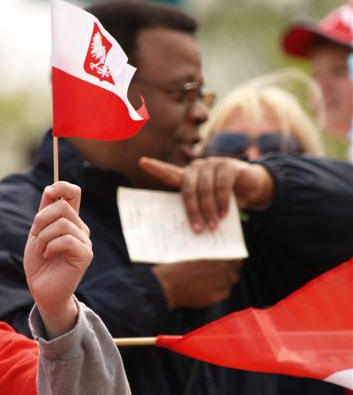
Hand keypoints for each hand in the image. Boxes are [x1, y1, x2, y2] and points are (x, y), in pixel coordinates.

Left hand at [24, 182, 92, 337]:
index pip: (74, 193)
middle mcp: (80, 229)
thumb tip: (50, 188)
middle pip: (63, 206)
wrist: (42, 290)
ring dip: (44, 236)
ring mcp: (84, 242)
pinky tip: (48, 255)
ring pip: (63, 223)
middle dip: (42, 219)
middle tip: (36, 236)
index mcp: (70, 221)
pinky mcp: (85, 255)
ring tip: (41, 249)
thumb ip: (45, 212)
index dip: (62, 186)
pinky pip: (67, 239)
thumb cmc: (40, 263)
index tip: (48, 192)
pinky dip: (51, 246)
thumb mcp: (37, 232)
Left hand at [139, 156, 273, 231]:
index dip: (156, 167)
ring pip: (205, 188)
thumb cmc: (226, 199)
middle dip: (192, 211)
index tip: (142, 162)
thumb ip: (200, 212)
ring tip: (213, 226)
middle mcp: (197, 167)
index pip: (170, 173)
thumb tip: (193, 232)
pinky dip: (222, 201)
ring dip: (209, 210)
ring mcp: (212, 163)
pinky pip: (222, 185)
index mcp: (188, 177)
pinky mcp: (227, 165)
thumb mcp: (211, 206)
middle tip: (197, 229)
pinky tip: (225, 214)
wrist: (252, 187)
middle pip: (188, 188)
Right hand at [153, 259, 240, 309]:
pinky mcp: (216, 296)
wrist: (167, 284)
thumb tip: (216, 255)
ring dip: (222, 283)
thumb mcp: (193, 253)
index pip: (235, 259)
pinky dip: (216, 293)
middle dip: (228, 273)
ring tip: (209, 283)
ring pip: (228, 284)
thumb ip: (208, 254)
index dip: (233, 261)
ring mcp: (221, 284)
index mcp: (217, 257)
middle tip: (218, 274)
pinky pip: (221, 295)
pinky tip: (204, 290)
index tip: (231, 262)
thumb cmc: (176, 267)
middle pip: (234, 273)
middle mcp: (222, 270)